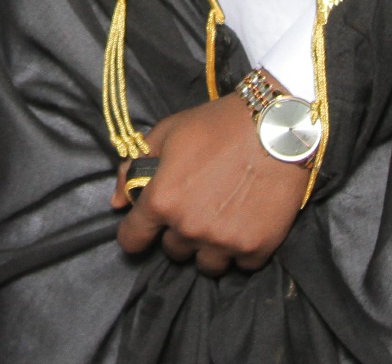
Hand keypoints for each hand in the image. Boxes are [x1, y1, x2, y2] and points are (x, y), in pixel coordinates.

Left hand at [111, 92, 308, 274]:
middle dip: (179, 232)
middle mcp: (189, 228)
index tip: (144, 230)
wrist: (275, 129)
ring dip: (209, 247)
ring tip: (221, 219)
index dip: (135, 234)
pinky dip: (241, 249)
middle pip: (173, 250)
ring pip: (206, 264)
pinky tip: (247, 223)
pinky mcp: (256, 249)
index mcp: (162, 201)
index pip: (132, 239)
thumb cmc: (216, 126)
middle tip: (197, 207)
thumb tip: (116, 202)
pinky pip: (241, 265)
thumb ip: (134, 168)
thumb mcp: (167, 134)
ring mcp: (223, 242)